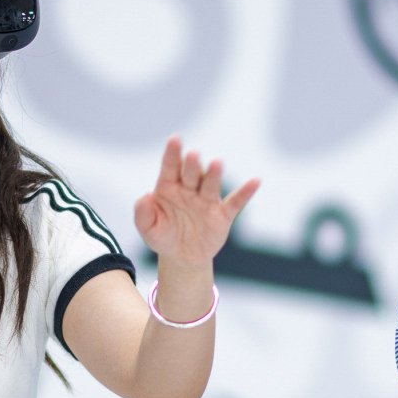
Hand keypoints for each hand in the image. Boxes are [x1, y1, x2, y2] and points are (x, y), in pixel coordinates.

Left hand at [134, 136, 260, 265]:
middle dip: (193, 164)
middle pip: (192, 173)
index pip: (170, 167)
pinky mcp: (222, 215)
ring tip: (217, 164)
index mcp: (169, 187)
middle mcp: (189, 189)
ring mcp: (206, 201)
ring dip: (214, 174)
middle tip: (193, 155)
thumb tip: (145, 197)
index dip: (172, 153)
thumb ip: (142, 214)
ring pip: (211, 184)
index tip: (175, 139)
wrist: (182, 257)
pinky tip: (255, 181)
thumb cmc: (163, 236)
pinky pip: (235, 202)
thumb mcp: (148, 229)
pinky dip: (245, 192)